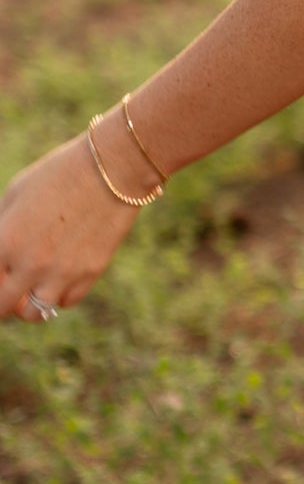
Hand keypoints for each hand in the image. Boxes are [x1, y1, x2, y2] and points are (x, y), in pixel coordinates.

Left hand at [0, 133, 139, 321]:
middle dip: (2, 301)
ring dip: (27, 305)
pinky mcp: (90, 273)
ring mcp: (63, 272)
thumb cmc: (58, 174)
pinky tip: (57, 279)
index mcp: (6, 240)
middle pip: (4, 307)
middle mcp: (31, 263)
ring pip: (35, 313)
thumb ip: (0, 226)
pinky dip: (57, 296)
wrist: (111, 170)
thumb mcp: (15, 194)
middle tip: (7, 290)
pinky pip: (66, 302)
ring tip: (29, 290)